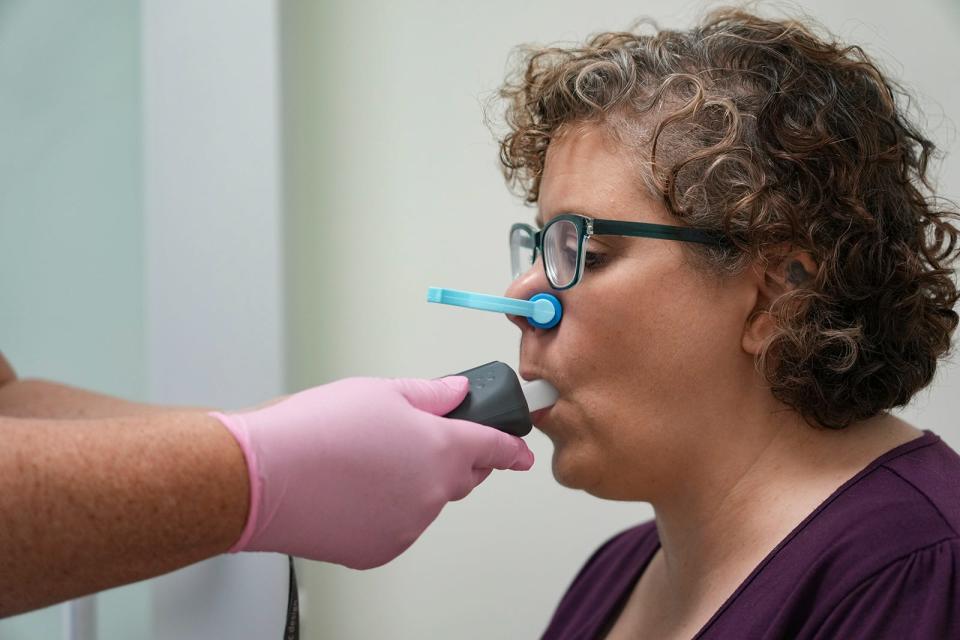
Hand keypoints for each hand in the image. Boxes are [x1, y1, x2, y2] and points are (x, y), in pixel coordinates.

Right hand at [210, 376, 533, 568]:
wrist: (262, 477)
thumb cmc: (315, 430)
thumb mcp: (380, 392)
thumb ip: (430, 395)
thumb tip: (456, 394)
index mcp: (442, 449)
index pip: (493, 448)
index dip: (510, 448)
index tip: (521, 454)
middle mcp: (433, 493)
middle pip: (462, 476)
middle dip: (455, 459)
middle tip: (420, 441)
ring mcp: (408, 526)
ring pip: (426, 501)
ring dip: (414, 484)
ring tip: (367, 462)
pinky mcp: (380, 550)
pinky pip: (397, 526)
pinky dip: (387, 511)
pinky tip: (354, 490)